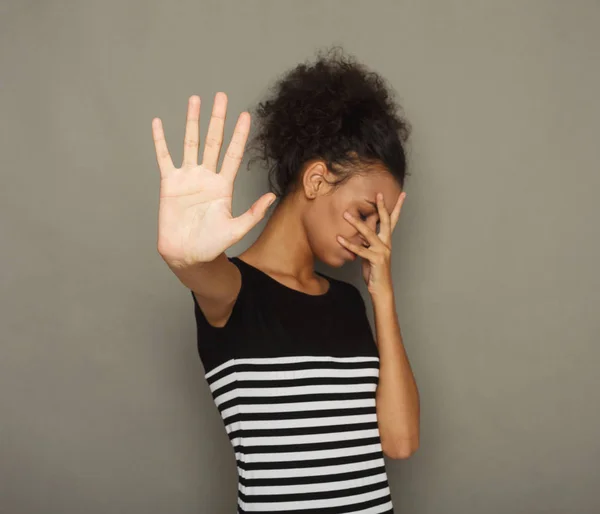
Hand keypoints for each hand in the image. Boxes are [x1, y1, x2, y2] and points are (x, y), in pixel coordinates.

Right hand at [153, 93, 275, 267]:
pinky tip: (159, 123)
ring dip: (192, 121)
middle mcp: (206, 177)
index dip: (240, 135)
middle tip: (221, 96)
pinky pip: (164, 157)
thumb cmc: (213, 244)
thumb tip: (271, 196)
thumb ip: (253, 213)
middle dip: (218, 119)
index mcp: (223, 185)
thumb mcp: (237, 229)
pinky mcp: (170, 183)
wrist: (188, 255)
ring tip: (195, 100)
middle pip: (213, 141)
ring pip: (190, 143)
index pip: (233, 154)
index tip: (246, 115)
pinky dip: (160, 141)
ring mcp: (188, 178)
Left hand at [337, 191, 405, 296]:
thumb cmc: (375, 271)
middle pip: (385, 221)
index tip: (402, 194)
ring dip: (356, 223)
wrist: (381, 289)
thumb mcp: (370, 252)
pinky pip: (360, 250)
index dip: (397, 207)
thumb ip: (367, 241)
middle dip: (382, 207)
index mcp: (387, 241)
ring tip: (346, 214)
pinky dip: (348, 244)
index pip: (393, 220)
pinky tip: (339, 238)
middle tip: (379, 194)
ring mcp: (382, 251)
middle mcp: (387, 244)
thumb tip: (361, 230)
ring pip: (369, 234)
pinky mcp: (376, 260)